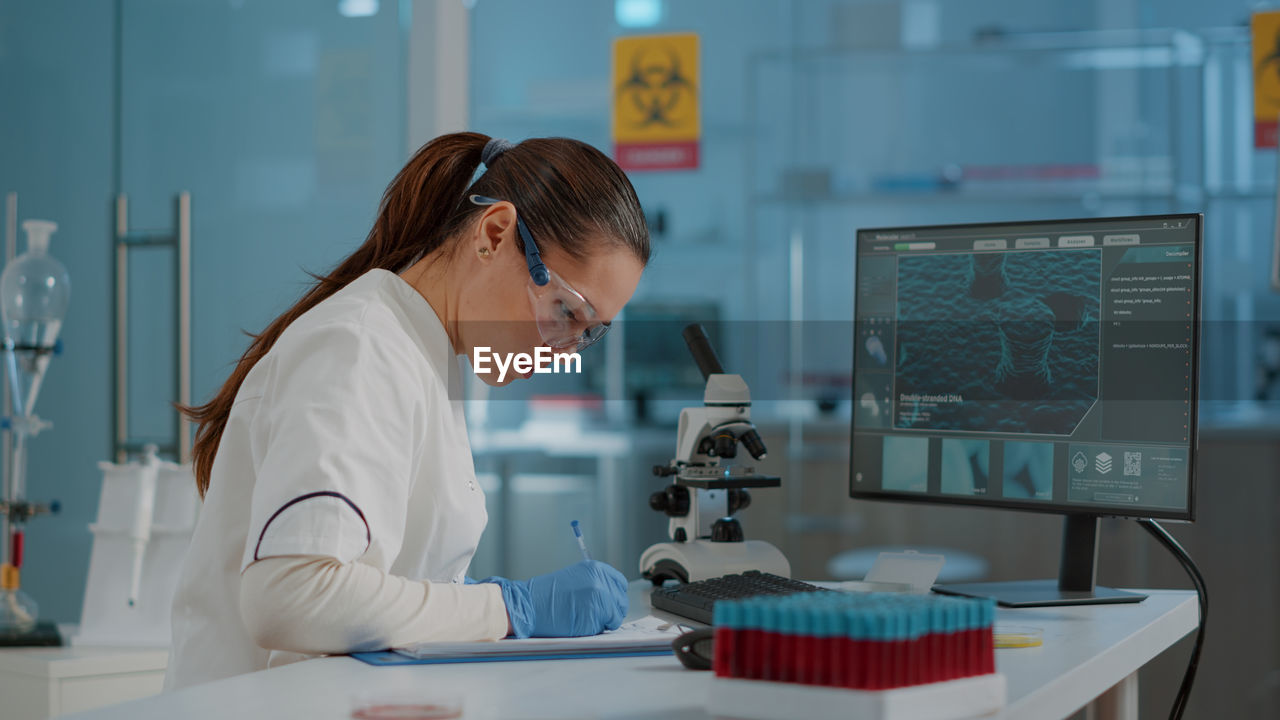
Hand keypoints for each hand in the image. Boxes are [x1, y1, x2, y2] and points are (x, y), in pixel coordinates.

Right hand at [478, 560, 627, 637]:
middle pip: (621, 601)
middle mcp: (600, 581)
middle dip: (611, 611)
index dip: (615, 596)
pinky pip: (605, 627)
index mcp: (596, 569)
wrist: (528, 605)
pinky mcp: (596, 615)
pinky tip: (579, 623)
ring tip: (583, 617)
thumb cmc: (547, 595)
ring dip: (603, 621)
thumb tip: (613, 595)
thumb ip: (595, 582)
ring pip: (615, 616)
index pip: (620, 584)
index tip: (608, 603)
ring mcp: (600, 598)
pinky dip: (595, 629)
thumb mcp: (575, 578)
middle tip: (594, 615)